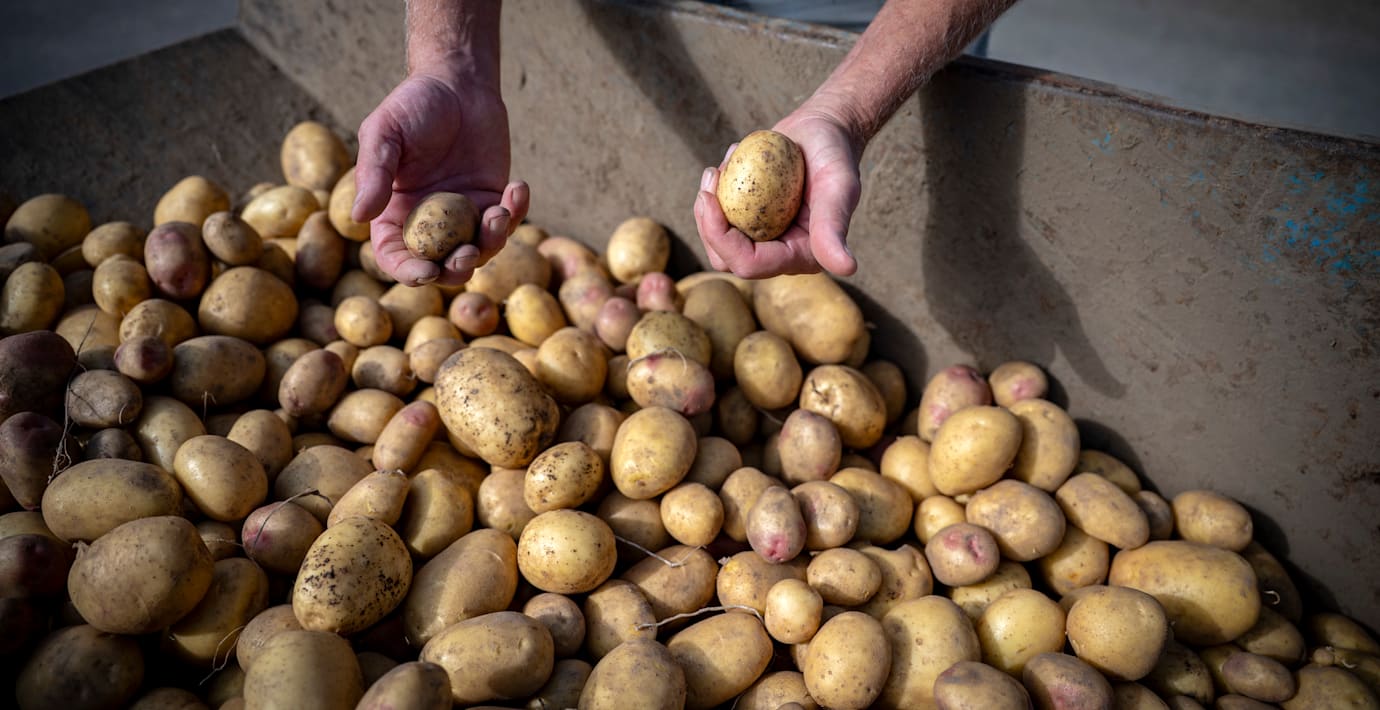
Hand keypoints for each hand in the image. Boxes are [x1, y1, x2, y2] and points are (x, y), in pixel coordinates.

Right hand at [352, 66, 528, 285]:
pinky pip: (508, 220)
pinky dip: (516, 212)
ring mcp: (463, 214)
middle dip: (456, 269)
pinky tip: (517, 187)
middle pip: (442, 265)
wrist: (457, 83)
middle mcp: (429, 221)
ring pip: (480, 249)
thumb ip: (374, 173)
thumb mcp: (384, 133)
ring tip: (498, 211)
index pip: (395, 255)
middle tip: (468, 254)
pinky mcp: (492, 199)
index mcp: (394, 213)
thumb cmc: (413, 105)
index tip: (426, 271)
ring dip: (492, 241)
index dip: (407, 271)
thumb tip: (358, 216)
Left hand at [693, 108, 862, 278]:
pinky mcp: (751, 219)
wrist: (824, 131)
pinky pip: (721, 216)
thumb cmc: (836, 154)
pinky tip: (729, 160)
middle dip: (707, 224)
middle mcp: (781, 252)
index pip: (750, 264)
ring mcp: (764, 236)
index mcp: (802, 255)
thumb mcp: (838, 187)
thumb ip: (834, 228)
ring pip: (718, 241)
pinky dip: (716, 190)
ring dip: (706, 207)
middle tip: (711, 176)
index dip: (721, 240)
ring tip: (716, 169)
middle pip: (726, 258)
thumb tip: (847, 268)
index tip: (708, 199)